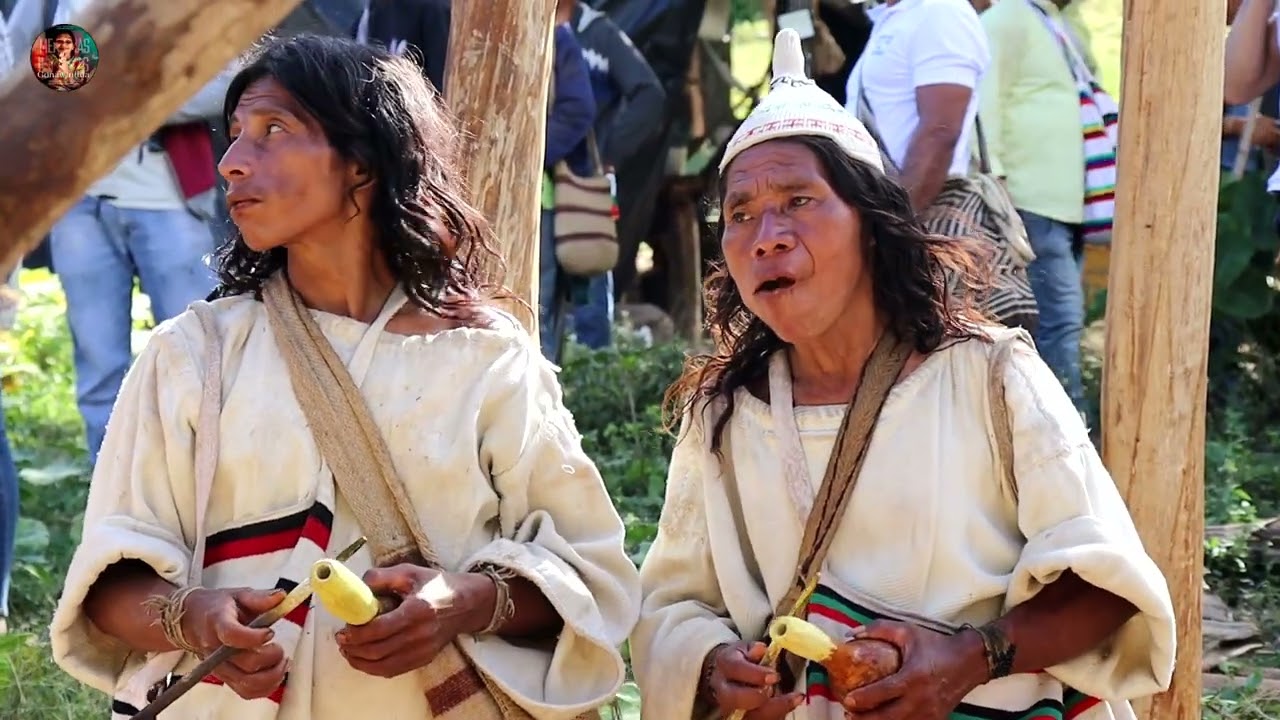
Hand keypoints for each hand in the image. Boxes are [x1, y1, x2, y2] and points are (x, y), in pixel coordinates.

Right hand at [180, 587, 288, 699]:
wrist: (193, 621)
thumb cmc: (217, 608)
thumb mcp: (238, 595)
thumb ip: (260, 598)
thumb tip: (281, 596)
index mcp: (218, 624)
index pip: (233, 635)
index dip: (255, 637)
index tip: (270, 632)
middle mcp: (216, 650)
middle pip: (246, 663)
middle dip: (272, 657)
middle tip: (279, 647)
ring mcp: (219, 667)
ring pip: (248, 684)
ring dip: (273, 675)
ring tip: (281, 662)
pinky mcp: (225, 678)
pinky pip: (246, 692)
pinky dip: (266, 687)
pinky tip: (275, 673)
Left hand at [336, 564, 490, 678]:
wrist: (467, 604)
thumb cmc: (438, 585)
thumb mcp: (410, 572)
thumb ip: (381, 576)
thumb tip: (357, 588)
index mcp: (417, 611)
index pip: (380, 630)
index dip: (357, 633)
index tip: (343, 629)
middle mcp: (421, 635)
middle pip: (378, 651)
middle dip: (353, 648)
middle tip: (341, 640)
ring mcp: (423, 650)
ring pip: (383, 666)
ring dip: (360, 662)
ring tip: (348, 651)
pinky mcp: (424, 659)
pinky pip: (394, 670)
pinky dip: (374, 668)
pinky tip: (365, 659)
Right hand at [700, 641, 804, 719]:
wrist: (726, 675)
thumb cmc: (740, 661)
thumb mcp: (745, 648)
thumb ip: (754, 649)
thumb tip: (761, 649)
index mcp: (725, 665)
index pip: (736, 669)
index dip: (755, 674)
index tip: (773, 675)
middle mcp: (724, 688)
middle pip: (734, 699)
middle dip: (757, 696)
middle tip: (773, 689)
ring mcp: (731, 707)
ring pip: (747, 715)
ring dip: (773, 709)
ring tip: (793, 699)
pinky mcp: (741, 717)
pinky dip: (778, 713)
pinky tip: (792, 703)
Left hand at [841, 621, 988, 718]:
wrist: (970, 661)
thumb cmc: (936, 644)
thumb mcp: (907, 631)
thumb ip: (879, 629)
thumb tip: (851, 634)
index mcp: (913, 677)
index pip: (883, 693)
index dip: (863, 699)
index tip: (847, 700)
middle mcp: (921, 699)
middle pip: (888, 717)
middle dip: (865, 719)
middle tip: (848, 714)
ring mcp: (930, 713)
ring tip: (861, 719)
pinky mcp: (936, 719)